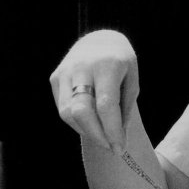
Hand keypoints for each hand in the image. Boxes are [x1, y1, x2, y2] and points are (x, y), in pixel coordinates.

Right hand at [50, 30, 138, 153]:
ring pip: (68, 113)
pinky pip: (63, 108)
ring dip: (86, 131)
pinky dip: (77, 122)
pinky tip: (91, 124)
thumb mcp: (132, 79)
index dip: (112, 130)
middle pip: (82, 111)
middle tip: (111, 148)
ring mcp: (65, 71)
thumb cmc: (121, 63)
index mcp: (107, 65)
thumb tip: (117, 137)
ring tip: (103, 137)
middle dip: (97, 135)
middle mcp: (82, 66)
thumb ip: (125, 107)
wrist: (99, 39)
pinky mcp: (55, 77)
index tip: (120, 148)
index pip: (106, 105)